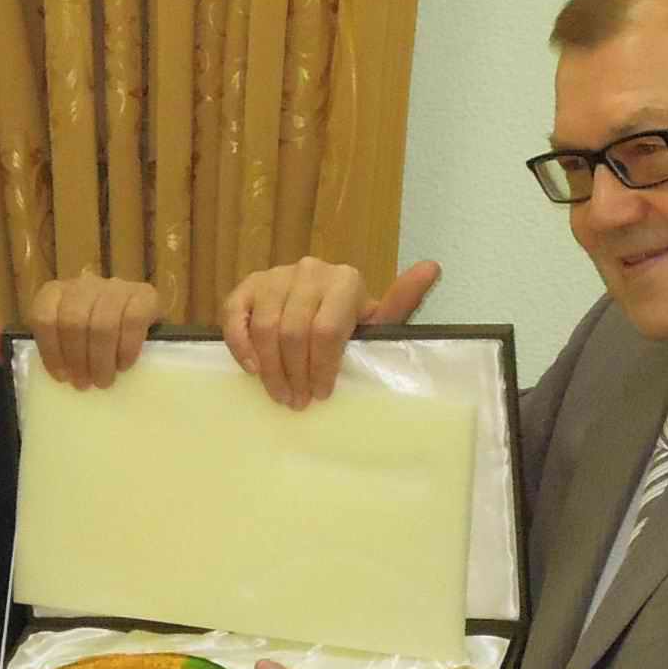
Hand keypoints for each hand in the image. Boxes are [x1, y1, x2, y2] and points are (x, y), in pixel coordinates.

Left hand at [0, 272, 164, 389]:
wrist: (134, 343)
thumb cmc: (83, 351)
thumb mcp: (47, 352)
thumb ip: (10, 346)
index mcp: (56, 293)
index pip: (44, 314)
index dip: (50, 350)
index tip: (59, 377)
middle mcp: (84, 284)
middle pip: (72, 320)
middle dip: (77, 358)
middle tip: (83, 385)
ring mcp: (116, 287)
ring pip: (102, 321)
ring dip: (101, 358)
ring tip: (103, 381)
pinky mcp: (145, 295)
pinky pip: (133, 319)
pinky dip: (126, 347)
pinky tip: (124, 365)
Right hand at [218, 258, 442, 408]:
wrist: (318, 309)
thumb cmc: (351, 326)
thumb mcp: (378, 322)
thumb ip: (402, 302)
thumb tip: (432, 267)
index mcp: (345, 280)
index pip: (327, 330)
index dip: (321, 368)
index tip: (322, 395)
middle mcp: (309, 270)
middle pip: (293, 331)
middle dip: (294, 373)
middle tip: (297, 401)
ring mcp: (275, 275)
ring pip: (265, 327)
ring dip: (270, 368)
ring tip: (279, 393)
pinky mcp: (248, 285)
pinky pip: (235, 316)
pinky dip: (241, 345)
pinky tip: (252, 368)